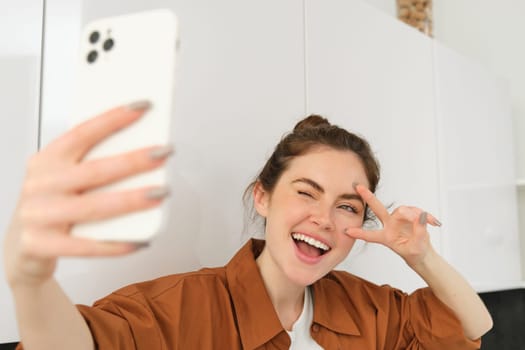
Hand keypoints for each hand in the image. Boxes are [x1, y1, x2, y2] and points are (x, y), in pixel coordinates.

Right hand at [3, 101, 171, 287]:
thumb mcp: (61, 178)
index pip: (82, 133)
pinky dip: (116, 244)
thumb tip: (141, 152)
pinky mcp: (41, 245)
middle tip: (163, 153)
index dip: (112, 119)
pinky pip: (87, 246)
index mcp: (47, 160)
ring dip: (132, 200)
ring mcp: (39, 215)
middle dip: (133, 161)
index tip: (142, 108)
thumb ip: (90, 164)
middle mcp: (41, 185)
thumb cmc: (51, 205)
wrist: (21, 247)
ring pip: (94, 207)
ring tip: (161, 193)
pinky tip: (140, 240)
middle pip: (95, 170)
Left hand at [345, 184, 441, 266]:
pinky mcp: (409, 216)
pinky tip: (433, 222)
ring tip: (427, 223)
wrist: (423, 253)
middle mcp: (390, 226)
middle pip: (378, 209)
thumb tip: (420, 216)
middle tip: (358, 187)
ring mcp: (399, 220)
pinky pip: (416, 211)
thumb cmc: (415, 253)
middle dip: (368, 197)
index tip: (347, 231)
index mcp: (386, 237)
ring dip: (414, 214)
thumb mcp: (417, 247)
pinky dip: (426, 216)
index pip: (370, 235)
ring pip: (403, 210)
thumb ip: (419, 232)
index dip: (360, 233)